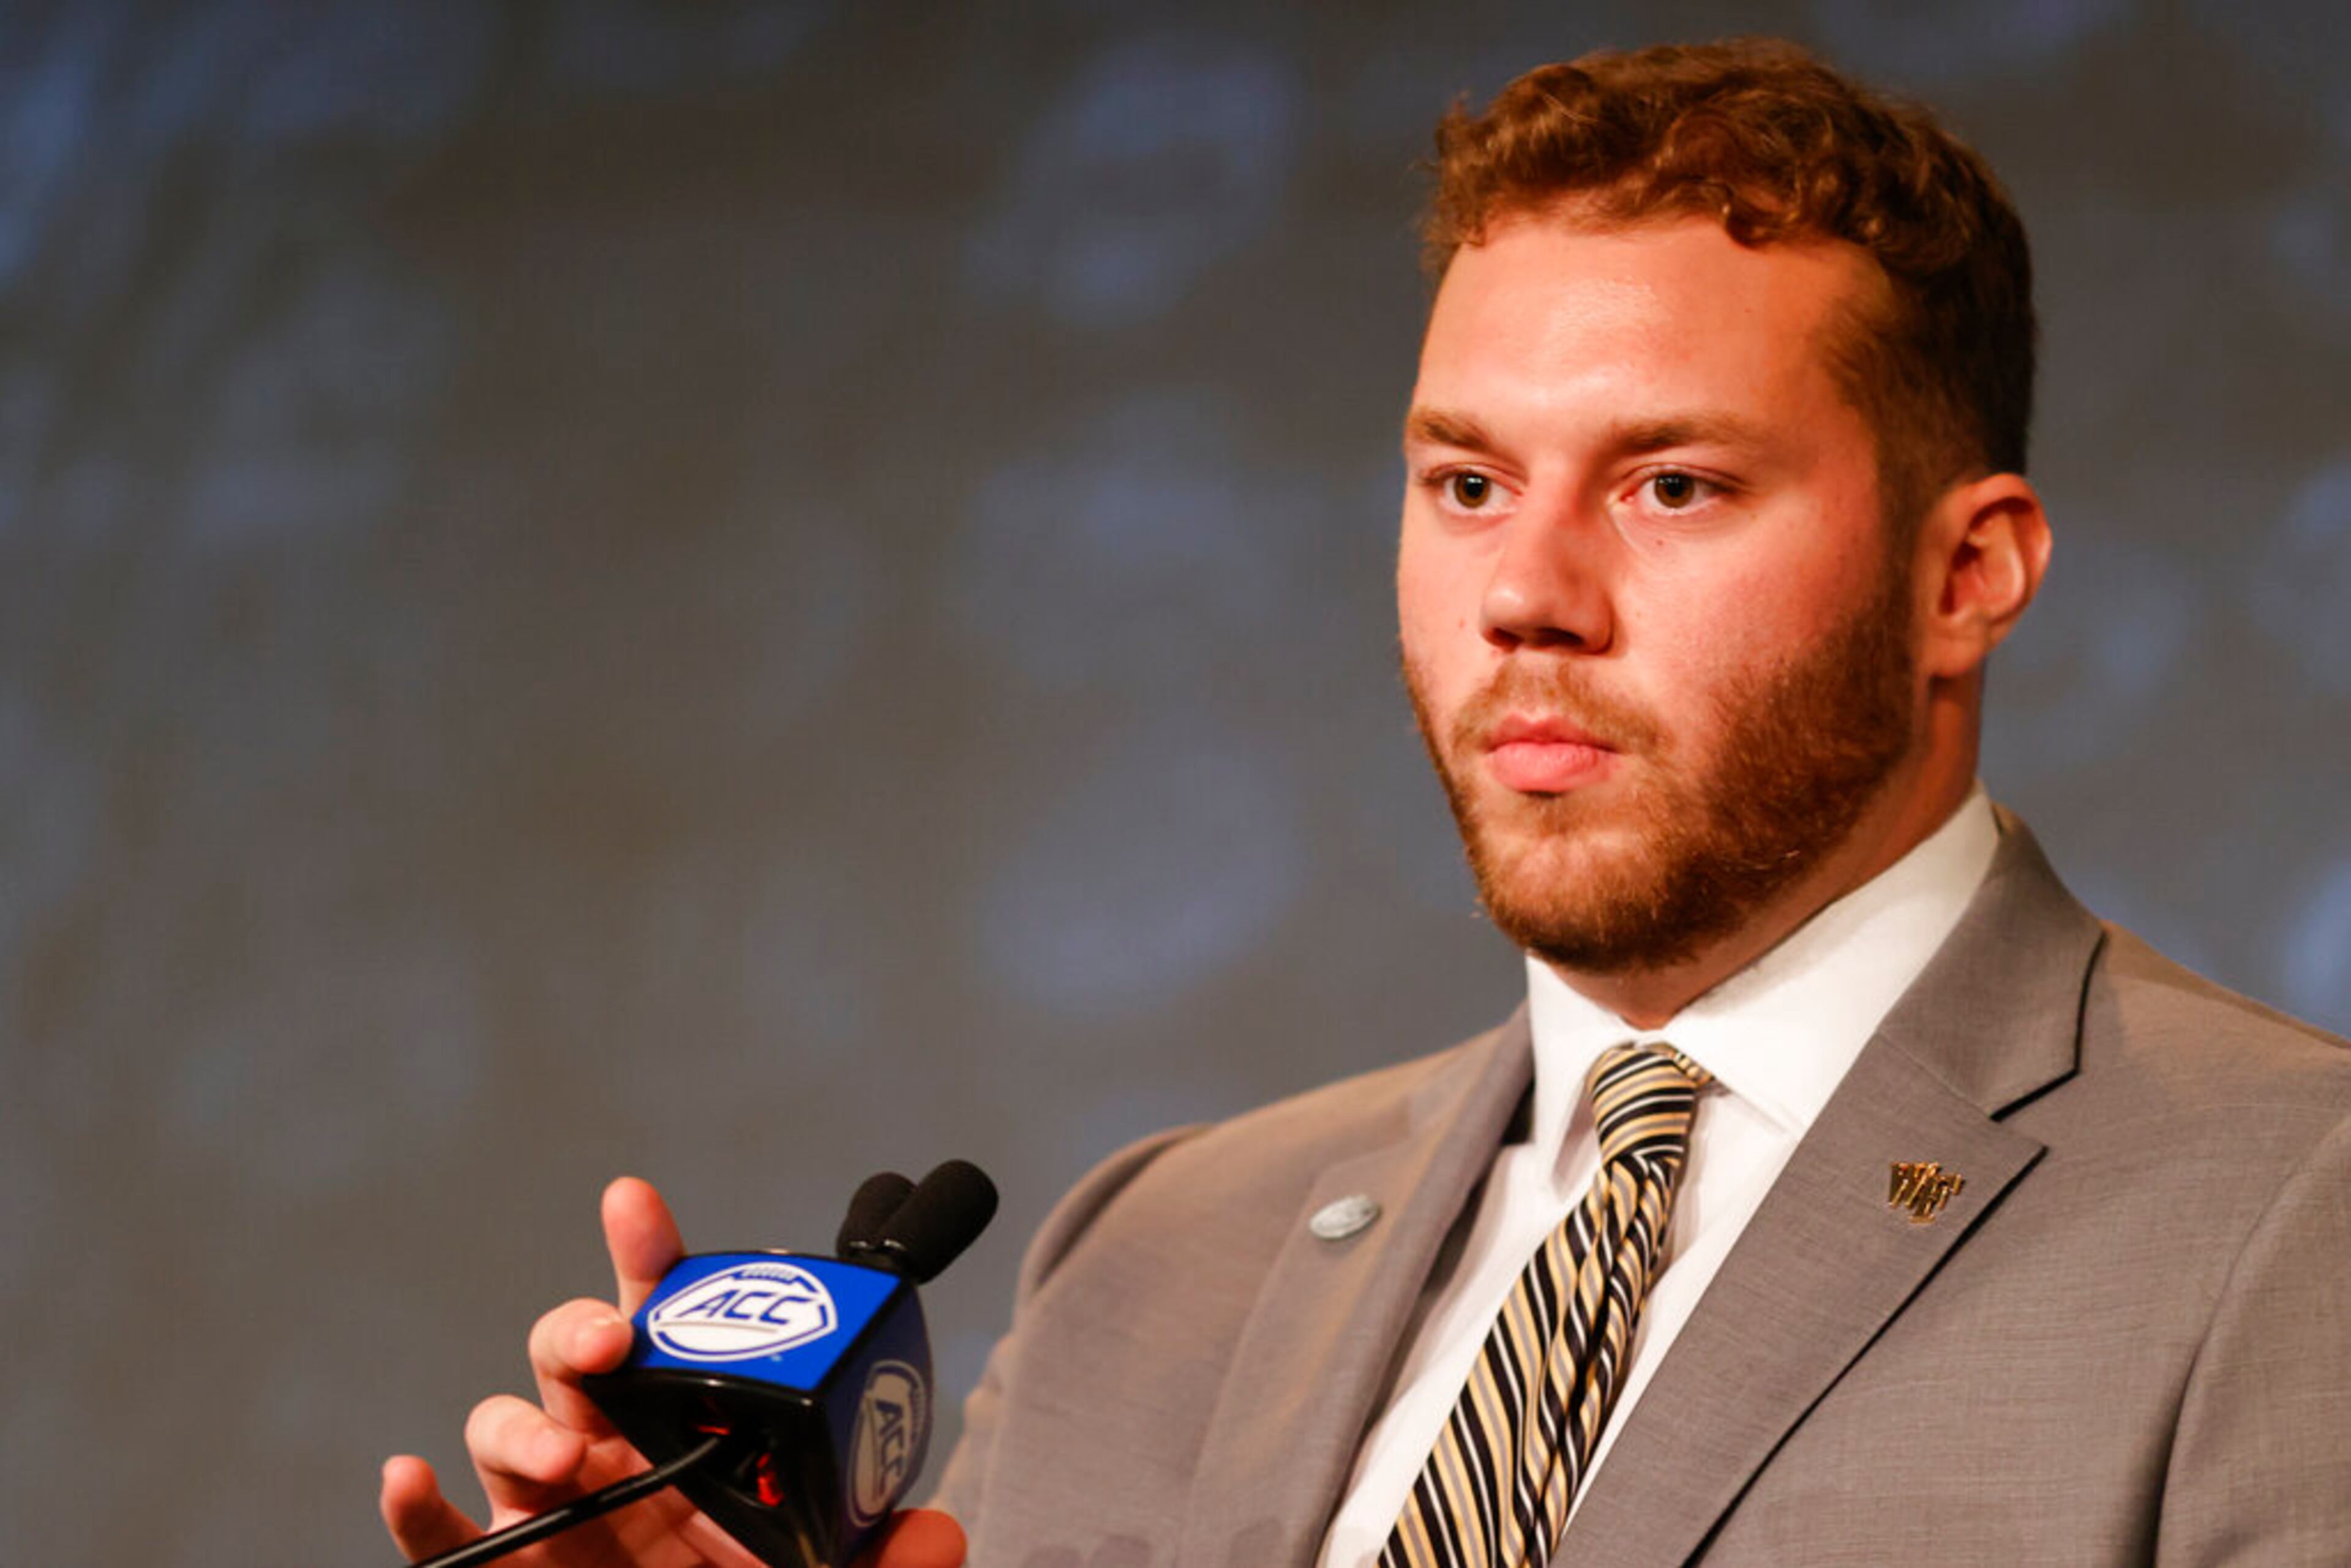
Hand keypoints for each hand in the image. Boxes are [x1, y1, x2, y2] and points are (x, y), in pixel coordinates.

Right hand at [379, 1176, 965, 1566]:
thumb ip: (889, 1557)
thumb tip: (937, 1531)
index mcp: (693, 1428)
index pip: (671, 1324)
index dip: (648, 1260)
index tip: (632, 1203)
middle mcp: (613, 1450)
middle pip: (575, 1354)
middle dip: (581, 1327)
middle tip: (615, 1338)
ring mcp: (552, 1509)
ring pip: (503, 1428)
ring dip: (518, 1424)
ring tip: (563, 1452)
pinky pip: (442, 1541)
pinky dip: (414, 1511)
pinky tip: (405, 1479)